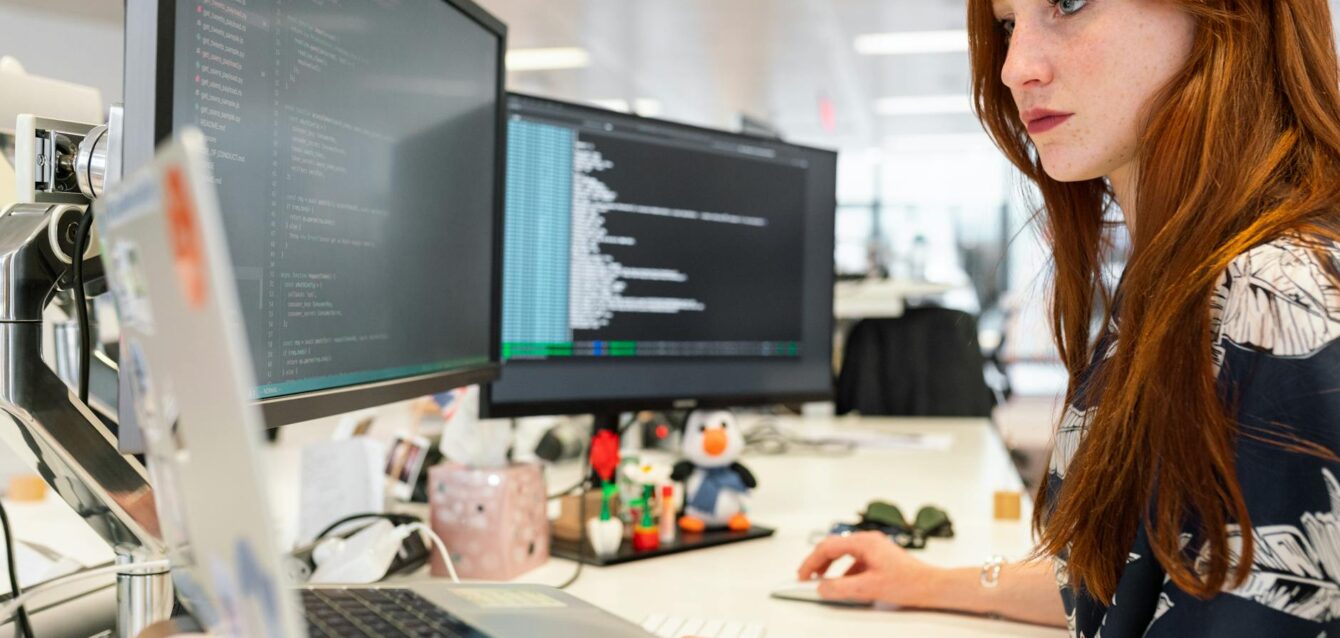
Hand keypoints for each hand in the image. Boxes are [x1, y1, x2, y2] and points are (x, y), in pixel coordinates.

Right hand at [795, 531, 941, 606]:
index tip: (802, 575)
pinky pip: (854, 561)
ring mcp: (874, 548)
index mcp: (864, 542)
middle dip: (818, 563)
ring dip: (830, 567)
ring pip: (843, 554)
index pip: (827, 547)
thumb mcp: (869, 588)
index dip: (811, 562)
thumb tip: (822, 587)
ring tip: (823, 581)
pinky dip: (844, 571)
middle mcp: (868, 541)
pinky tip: (845, 584)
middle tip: (807, 577)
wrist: (931, 586)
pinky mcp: (879, 557)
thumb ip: (841, 587)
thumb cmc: (909, 582)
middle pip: (833, 547)